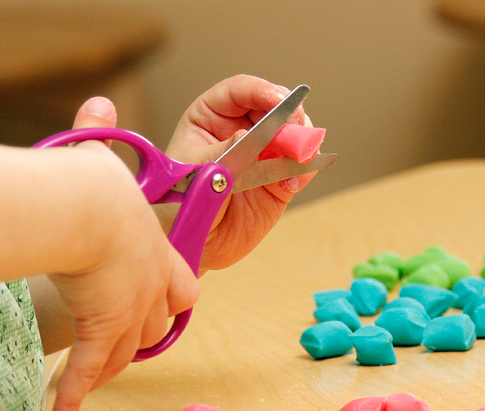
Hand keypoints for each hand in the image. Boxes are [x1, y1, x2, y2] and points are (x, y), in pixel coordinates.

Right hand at [47, 97, 199, 410]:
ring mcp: (129, 312)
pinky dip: (70, 398)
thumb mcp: (100, 157)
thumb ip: (97, 134)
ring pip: (126, 350)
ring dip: (106, 362)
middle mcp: (151, 287)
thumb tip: (96, 101)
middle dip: (141, 332)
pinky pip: (85, 372)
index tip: (166, 301)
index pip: (183, 287)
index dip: (174, 296)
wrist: (86, 208)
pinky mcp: (101, 330)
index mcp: (159, 253)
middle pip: (157, 325)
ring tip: (90, 374)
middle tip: (119, 336)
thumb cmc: (95, 183)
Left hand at [164, 75, 317, 272]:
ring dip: (302, 143)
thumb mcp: (194, 175)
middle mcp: (240, 128)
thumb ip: (221, 155)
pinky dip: (304, 170)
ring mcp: (263, 152)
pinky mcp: (280, 177)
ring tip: (297, 160)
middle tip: (296, 132)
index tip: (278, 101)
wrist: (196, 245)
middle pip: (274, 107)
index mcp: (210, 117)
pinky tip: (292, 184)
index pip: (240, 91)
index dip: (261, 91)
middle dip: (289, 117)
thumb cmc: (180, 206)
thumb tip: (244, 135)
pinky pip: (301, 165)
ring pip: (295, 132)